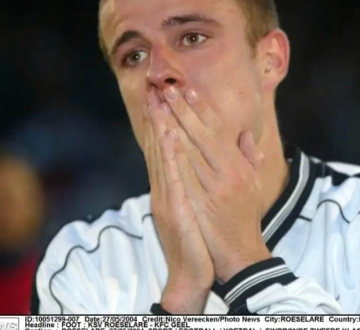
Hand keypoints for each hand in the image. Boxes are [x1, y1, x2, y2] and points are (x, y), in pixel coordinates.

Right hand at [144, 90, 213, 312]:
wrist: (194, 271)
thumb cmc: (200, 235)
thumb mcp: (198, 202)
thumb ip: (198, 177)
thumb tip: (204, 156)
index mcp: (174, 184)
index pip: (168, 147)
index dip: (165, 120)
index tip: (165, 95)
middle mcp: (166, 187)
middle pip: (161, 146)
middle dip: (158, 115)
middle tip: (155, 87)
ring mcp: (168, 197)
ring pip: (162, 156)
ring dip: (160, 127)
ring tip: (158, 101)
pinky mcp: (175, 209)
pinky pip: (172, 178)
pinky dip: (169, 156)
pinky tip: (169, 136)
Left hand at [162, 86, 271, 282]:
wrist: (239, 254)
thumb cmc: (245, 218)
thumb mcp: (255, 185)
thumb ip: (250, 158)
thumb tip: (244, 135)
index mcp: (239, 166)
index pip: (218, 130)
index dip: (202, 108)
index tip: (188, 89)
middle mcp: (228, 173)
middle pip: (202, 134)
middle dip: (183, 109)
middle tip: (167, 87)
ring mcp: (214, 188)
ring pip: (191, 149)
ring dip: (174, 124)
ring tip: (160, 104)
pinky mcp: (200, 203)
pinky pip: (184, 173)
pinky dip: (174, 154)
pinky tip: (164, 137)